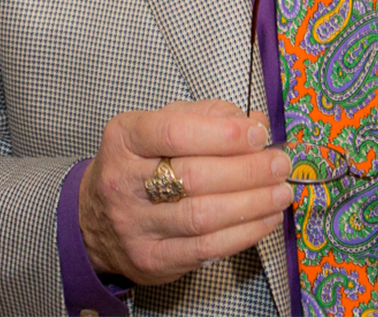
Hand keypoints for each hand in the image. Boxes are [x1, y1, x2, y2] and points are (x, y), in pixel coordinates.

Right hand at [78, 100, 292, 284]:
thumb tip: (255, 123)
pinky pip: (205, 250)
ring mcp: (135, 225)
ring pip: (202, 216)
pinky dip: (243, 234)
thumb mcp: (160, 123)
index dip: (223, 134)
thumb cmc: (140, 162)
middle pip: (194, 176)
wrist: (95, 217)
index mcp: (126, 138)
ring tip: (281, 191)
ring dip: (252, 204)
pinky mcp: (151, 260)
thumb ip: (207, 116)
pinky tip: (266, 218)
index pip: (175, 132)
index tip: (258, 134)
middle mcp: (124, 181)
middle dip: (248, 170)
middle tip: (280, 163)